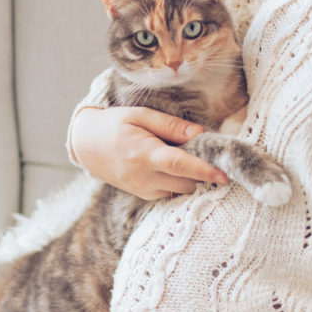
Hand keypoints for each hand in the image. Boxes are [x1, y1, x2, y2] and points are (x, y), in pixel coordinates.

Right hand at [71, 107, 227, 199]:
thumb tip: (200, 133)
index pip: (181, 165)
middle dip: (200, 171)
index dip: (206, 171)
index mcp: (144, 154)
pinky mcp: (142, 195)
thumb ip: (171, 126)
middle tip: (199, 151)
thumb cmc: (114, 125)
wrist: (85, 145)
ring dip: (188, 176)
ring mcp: (142, 189)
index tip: (226, 174)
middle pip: (187, 182)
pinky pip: (169, 192)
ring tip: (177, 155)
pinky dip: (176, 181)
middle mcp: (144, 177)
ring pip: (180, 189)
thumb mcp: (140, 115)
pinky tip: (167, 165)